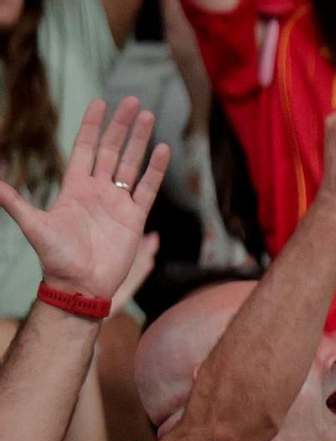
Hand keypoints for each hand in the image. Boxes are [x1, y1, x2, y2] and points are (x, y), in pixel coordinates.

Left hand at [0, 97, 169, 301]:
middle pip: (112, 150)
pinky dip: (155, 170)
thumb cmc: (56, 257)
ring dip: (139, 141)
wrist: (80, 284)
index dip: (92, 125)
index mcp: (75, 187)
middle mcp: (98, 190)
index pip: (86, 148)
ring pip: (131, 164)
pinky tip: (162, 151)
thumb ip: (12, 200)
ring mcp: (118, 203)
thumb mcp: (32, 224)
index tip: (100, 103)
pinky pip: (147, 189)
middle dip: (121, 125)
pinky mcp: (135, 219)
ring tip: (148, 117)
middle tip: (131, 101)